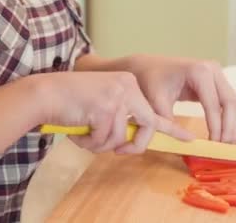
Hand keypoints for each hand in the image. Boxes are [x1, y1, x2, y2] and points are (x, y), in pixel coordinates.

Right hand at [39, 72, 191, 153]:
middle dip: (134, 145)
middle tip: (120, 151)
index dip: (172, 129)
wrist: (46, 93)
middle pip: (147, 126)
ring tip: (83, 134)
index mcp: (129, 83)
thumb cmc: (71, 102)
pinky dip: (89, 142)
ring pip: (120, 137)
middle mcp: (128, 86)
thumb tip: (132, 142)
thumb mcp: (102, 105)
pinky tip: (77, 131)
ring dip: (100, 143)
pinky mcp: (106, 108)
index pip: (156, 110)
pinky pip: (103, 140)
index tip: (188, 140)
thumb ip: (120, 119)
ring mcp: (118, 96)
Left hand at [125, 55, 235, 142]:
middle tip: (224, 149)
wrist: (148, 66)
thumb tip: (187, 145)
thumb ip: (170, 123)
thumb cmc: (150, 81)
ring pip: (234, 103)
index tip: (214, 146)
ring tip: (226, 145)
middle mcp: (212, 69)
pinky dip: (228, 119)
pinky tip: (224, 135)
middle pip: (231, 102)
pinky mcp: (217, 81)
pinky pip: (229, 102)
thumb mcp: (156, 102)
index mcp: (198, 71)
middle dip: (229, 128)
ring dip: (233, 125)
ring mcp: (217, 74)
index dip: (216, 127)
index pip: (214, 104)